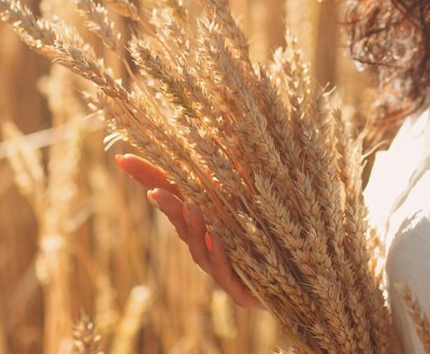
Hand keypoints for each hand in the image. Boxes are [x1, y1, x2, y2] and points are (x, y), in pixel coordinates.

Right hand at [115, 153, 265, 309]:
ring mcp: (222, 269)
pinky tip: (217, 239)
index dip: (148, 178)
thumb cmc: (277, 227)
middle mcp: (208, 244)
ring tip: (190, 207)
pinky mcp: (241, 289)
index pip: (172, 195)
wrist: (306, 273)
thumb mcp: (252, 191)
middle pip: (181, 223)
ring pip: (200, 249)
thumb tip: (209, 139)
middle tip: (156, 190)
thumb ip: (228, 172)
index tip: (122, 158)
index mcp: (206, 220)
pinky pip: (227, 273)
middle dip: (168, 206)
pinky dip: (220, 255)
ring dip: (194, 228)